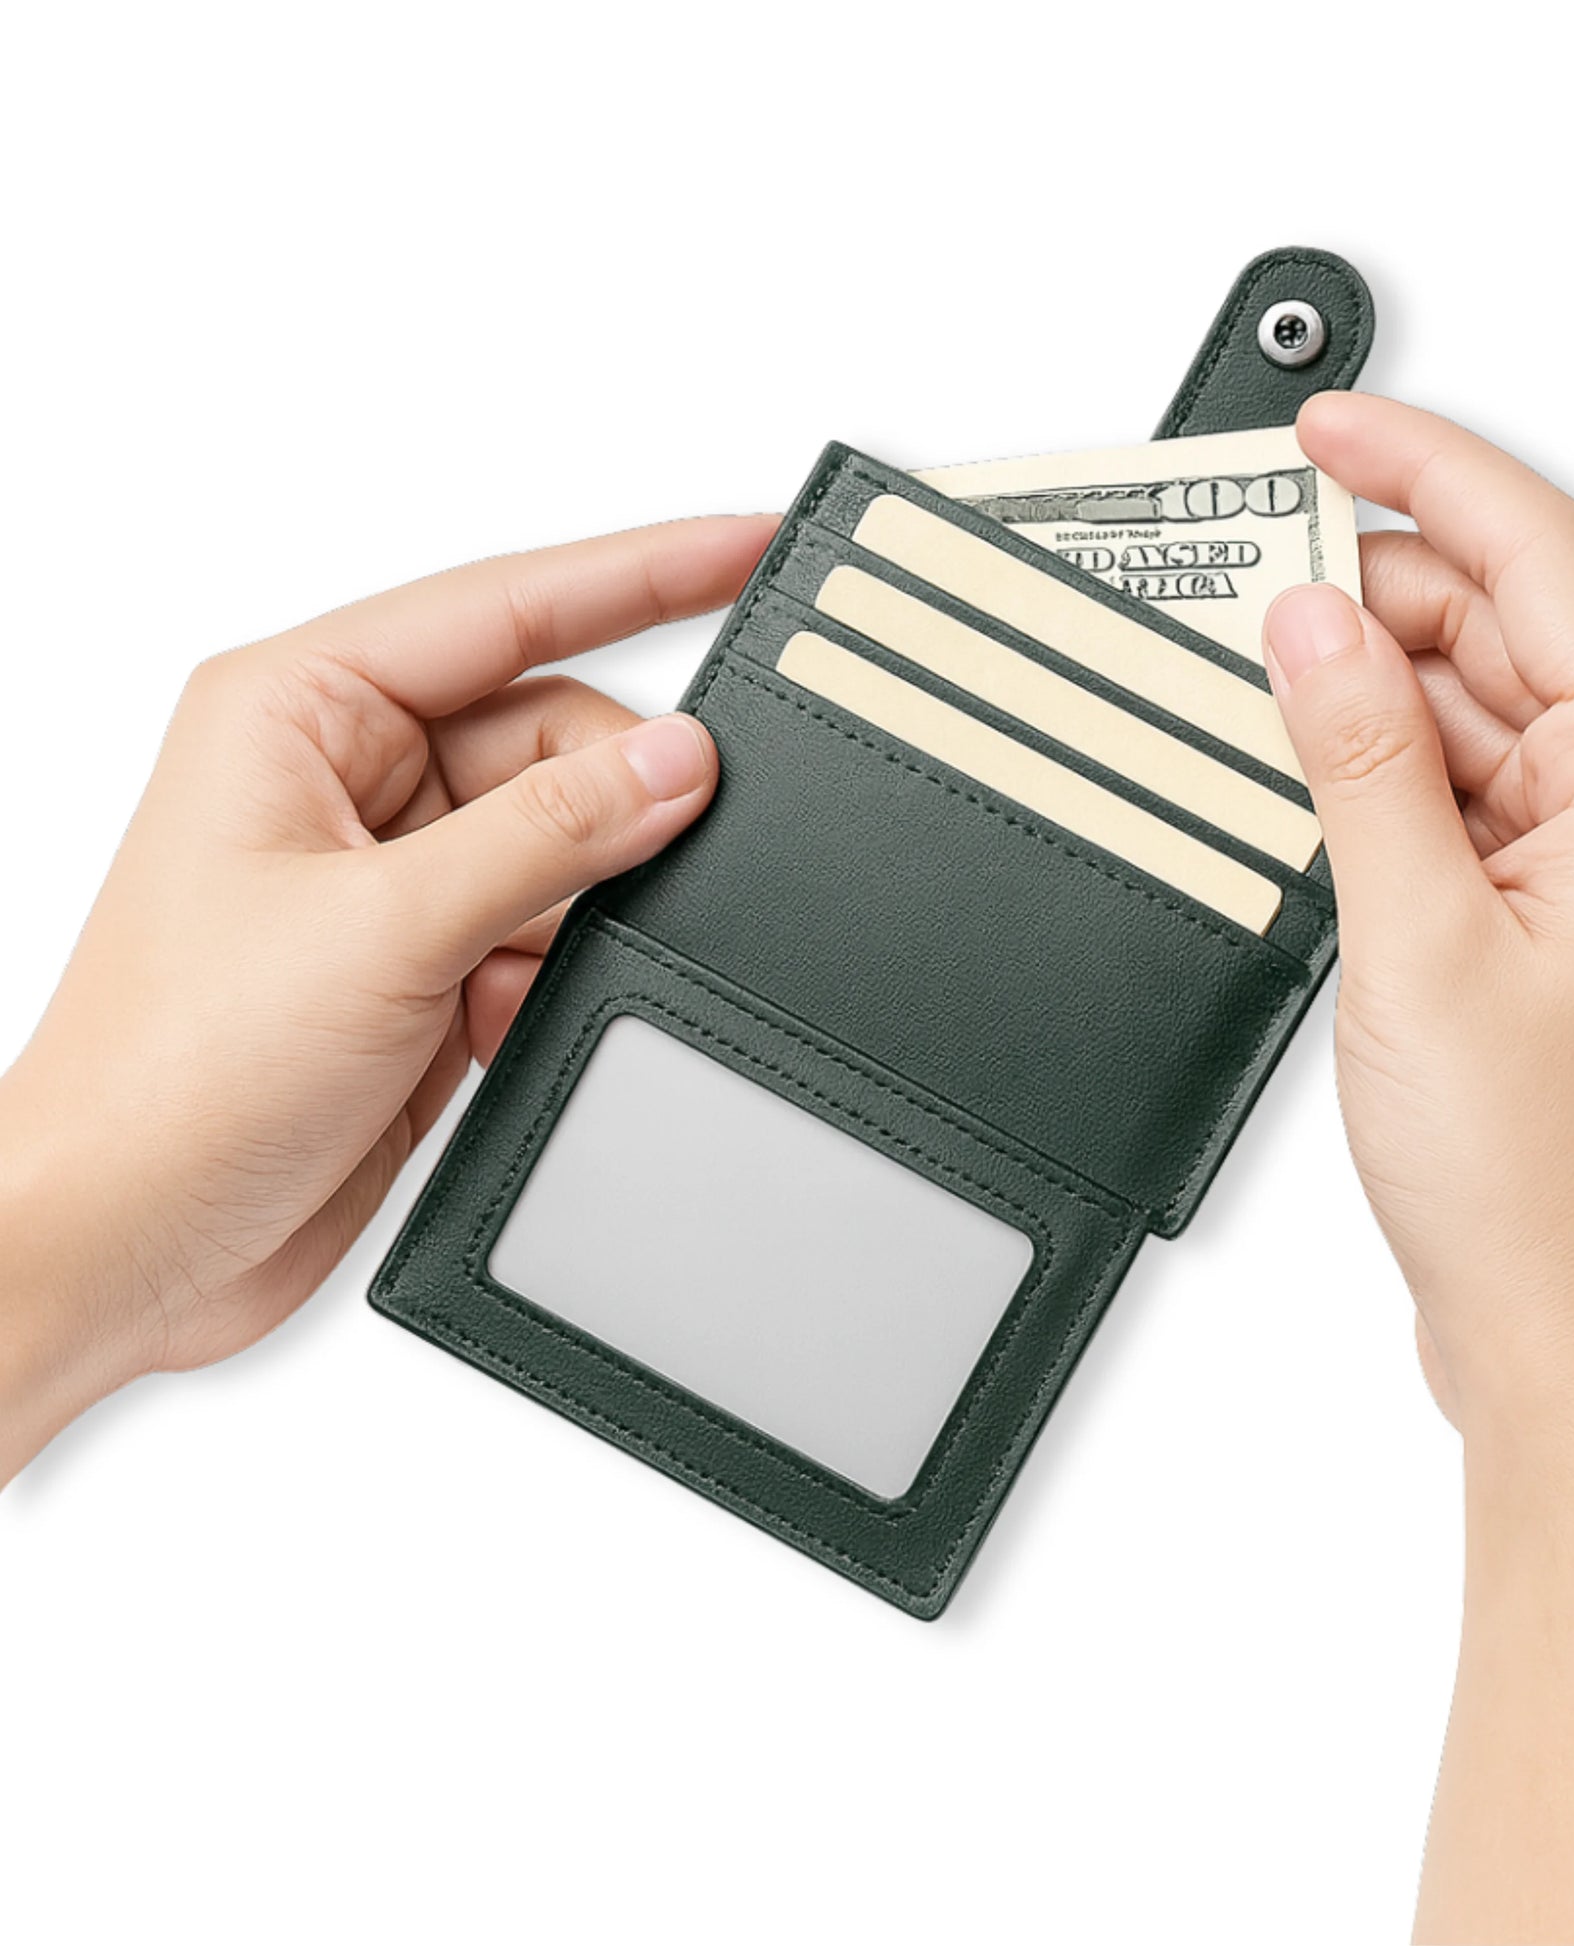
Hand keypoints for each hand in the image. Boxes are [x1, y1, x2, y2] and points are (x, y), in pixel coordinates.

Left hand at [0, 513, 774, 1477]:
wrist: (130, 1244)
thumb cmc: (174, 1076)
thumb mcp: (386, 932)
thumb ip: (549, 835)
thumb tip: (678, 763)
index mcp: (297, 712)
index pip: (504, 607)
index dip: (642, 571)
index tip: (747, 546)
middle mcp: (343, 779)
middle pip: (549, 738)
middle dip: (609, 803)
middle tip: (678, 843)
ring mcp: (386, 877)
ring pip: (558, 843)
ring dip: (569, 911)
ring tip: (515, 976)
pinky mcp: (420, 963)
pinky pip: (543, 928)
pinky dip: (547, 975)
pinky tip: (495, 1024)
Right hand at [1267, 393, 1573, 1432]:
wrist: (1570, 1333)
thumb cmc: (1538, 1180)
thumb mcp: (1417, 944)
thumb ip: (1359, 763)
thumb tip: (1311, 625)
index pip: (1546, 559)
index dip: (1429, 470)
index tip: (1329, 427)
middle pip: (1513, 626)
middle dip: (1384, 590)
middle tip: (1253, 576)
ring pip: (1485, 710)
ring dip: (1380, 690)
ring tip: (1266, 687)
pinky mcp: (1564, 914)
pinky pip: (1473, 791)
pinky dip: (1392, 771)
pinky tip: (1316, 778)